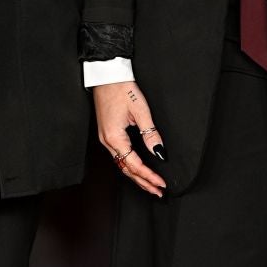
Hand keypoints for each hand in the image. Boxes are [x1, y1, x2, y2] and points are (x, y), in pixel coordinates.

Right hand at [93, 81, 166, 195]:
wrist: (106, 75)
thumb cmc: (121, 89)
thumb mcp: (141, 111)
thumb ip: (151, 134)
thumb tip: (159, 153)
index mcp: (114, 138)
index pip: (134, 165)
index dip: (148, 176)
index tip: (161, 184)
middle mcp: (107, 141)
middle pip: (126, 169)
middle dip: (143, 182)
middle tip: (158, 191)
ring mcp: (105, 138)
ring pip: (121, 164)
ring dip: (136, 176)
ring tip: (150, 184)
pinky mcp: (107, 134)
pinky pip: (118, 155)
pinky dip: (129, 165)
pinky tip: (138, 169)